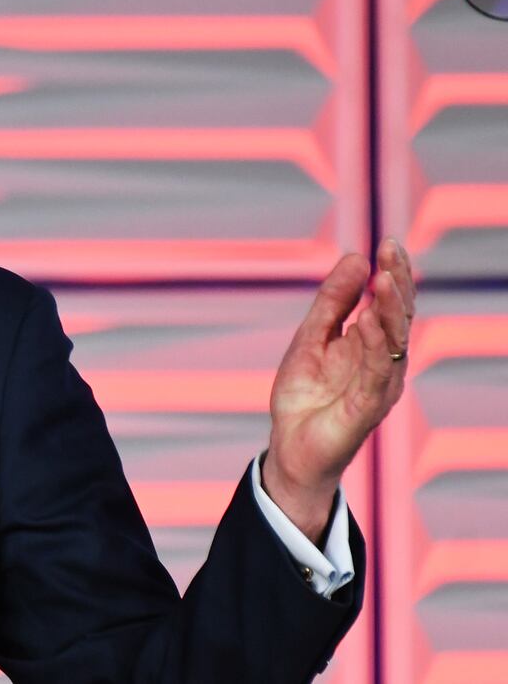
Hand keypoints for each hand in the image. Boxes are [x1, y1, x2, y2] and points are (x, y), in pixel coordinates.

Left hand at [263, 238, 415, 541]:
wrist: (290, 445)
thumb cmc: (305, 393)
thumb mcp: (312, 336)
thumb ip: (332, 301)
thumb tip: (356, 258)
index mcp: (372, 344)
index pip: (390, 303)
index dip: (393, 273)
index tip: (388, 243)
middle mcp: (384, 363)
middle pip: (399, 318)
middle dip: (397, 284)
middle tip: (391, 252)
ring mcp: (379, 386)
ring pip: (393, 343)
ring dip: (388, 311)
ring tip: (382, 281)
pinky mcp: (366, 409)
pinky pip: (375, 374)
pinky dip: (373, 348)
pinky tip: (366, 322)